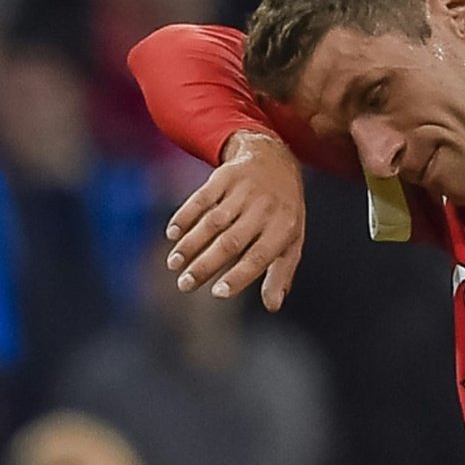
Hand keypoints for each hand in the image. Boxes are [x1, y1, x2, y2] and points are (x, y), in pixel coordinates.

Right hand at [165, 131, 304, 310]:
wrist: (273, 159)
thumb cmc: (282, 212)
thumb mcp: (291, 240)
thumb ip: (281, 273)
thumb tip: (273, 306)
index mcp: (283, 227)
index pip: (258, 257)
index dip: (238, 276)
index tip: (217, 293)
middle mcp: (264, 208)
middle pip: (230, 242)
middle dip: (205, 265)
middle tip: (184, 285)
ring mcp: (243, 191)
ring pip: (213, 221)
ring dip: (190, 244)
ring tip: (174, 265)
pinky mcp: (224, 177)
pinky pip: (201, 198)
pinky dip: (184, 216)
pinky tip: (172, 234)